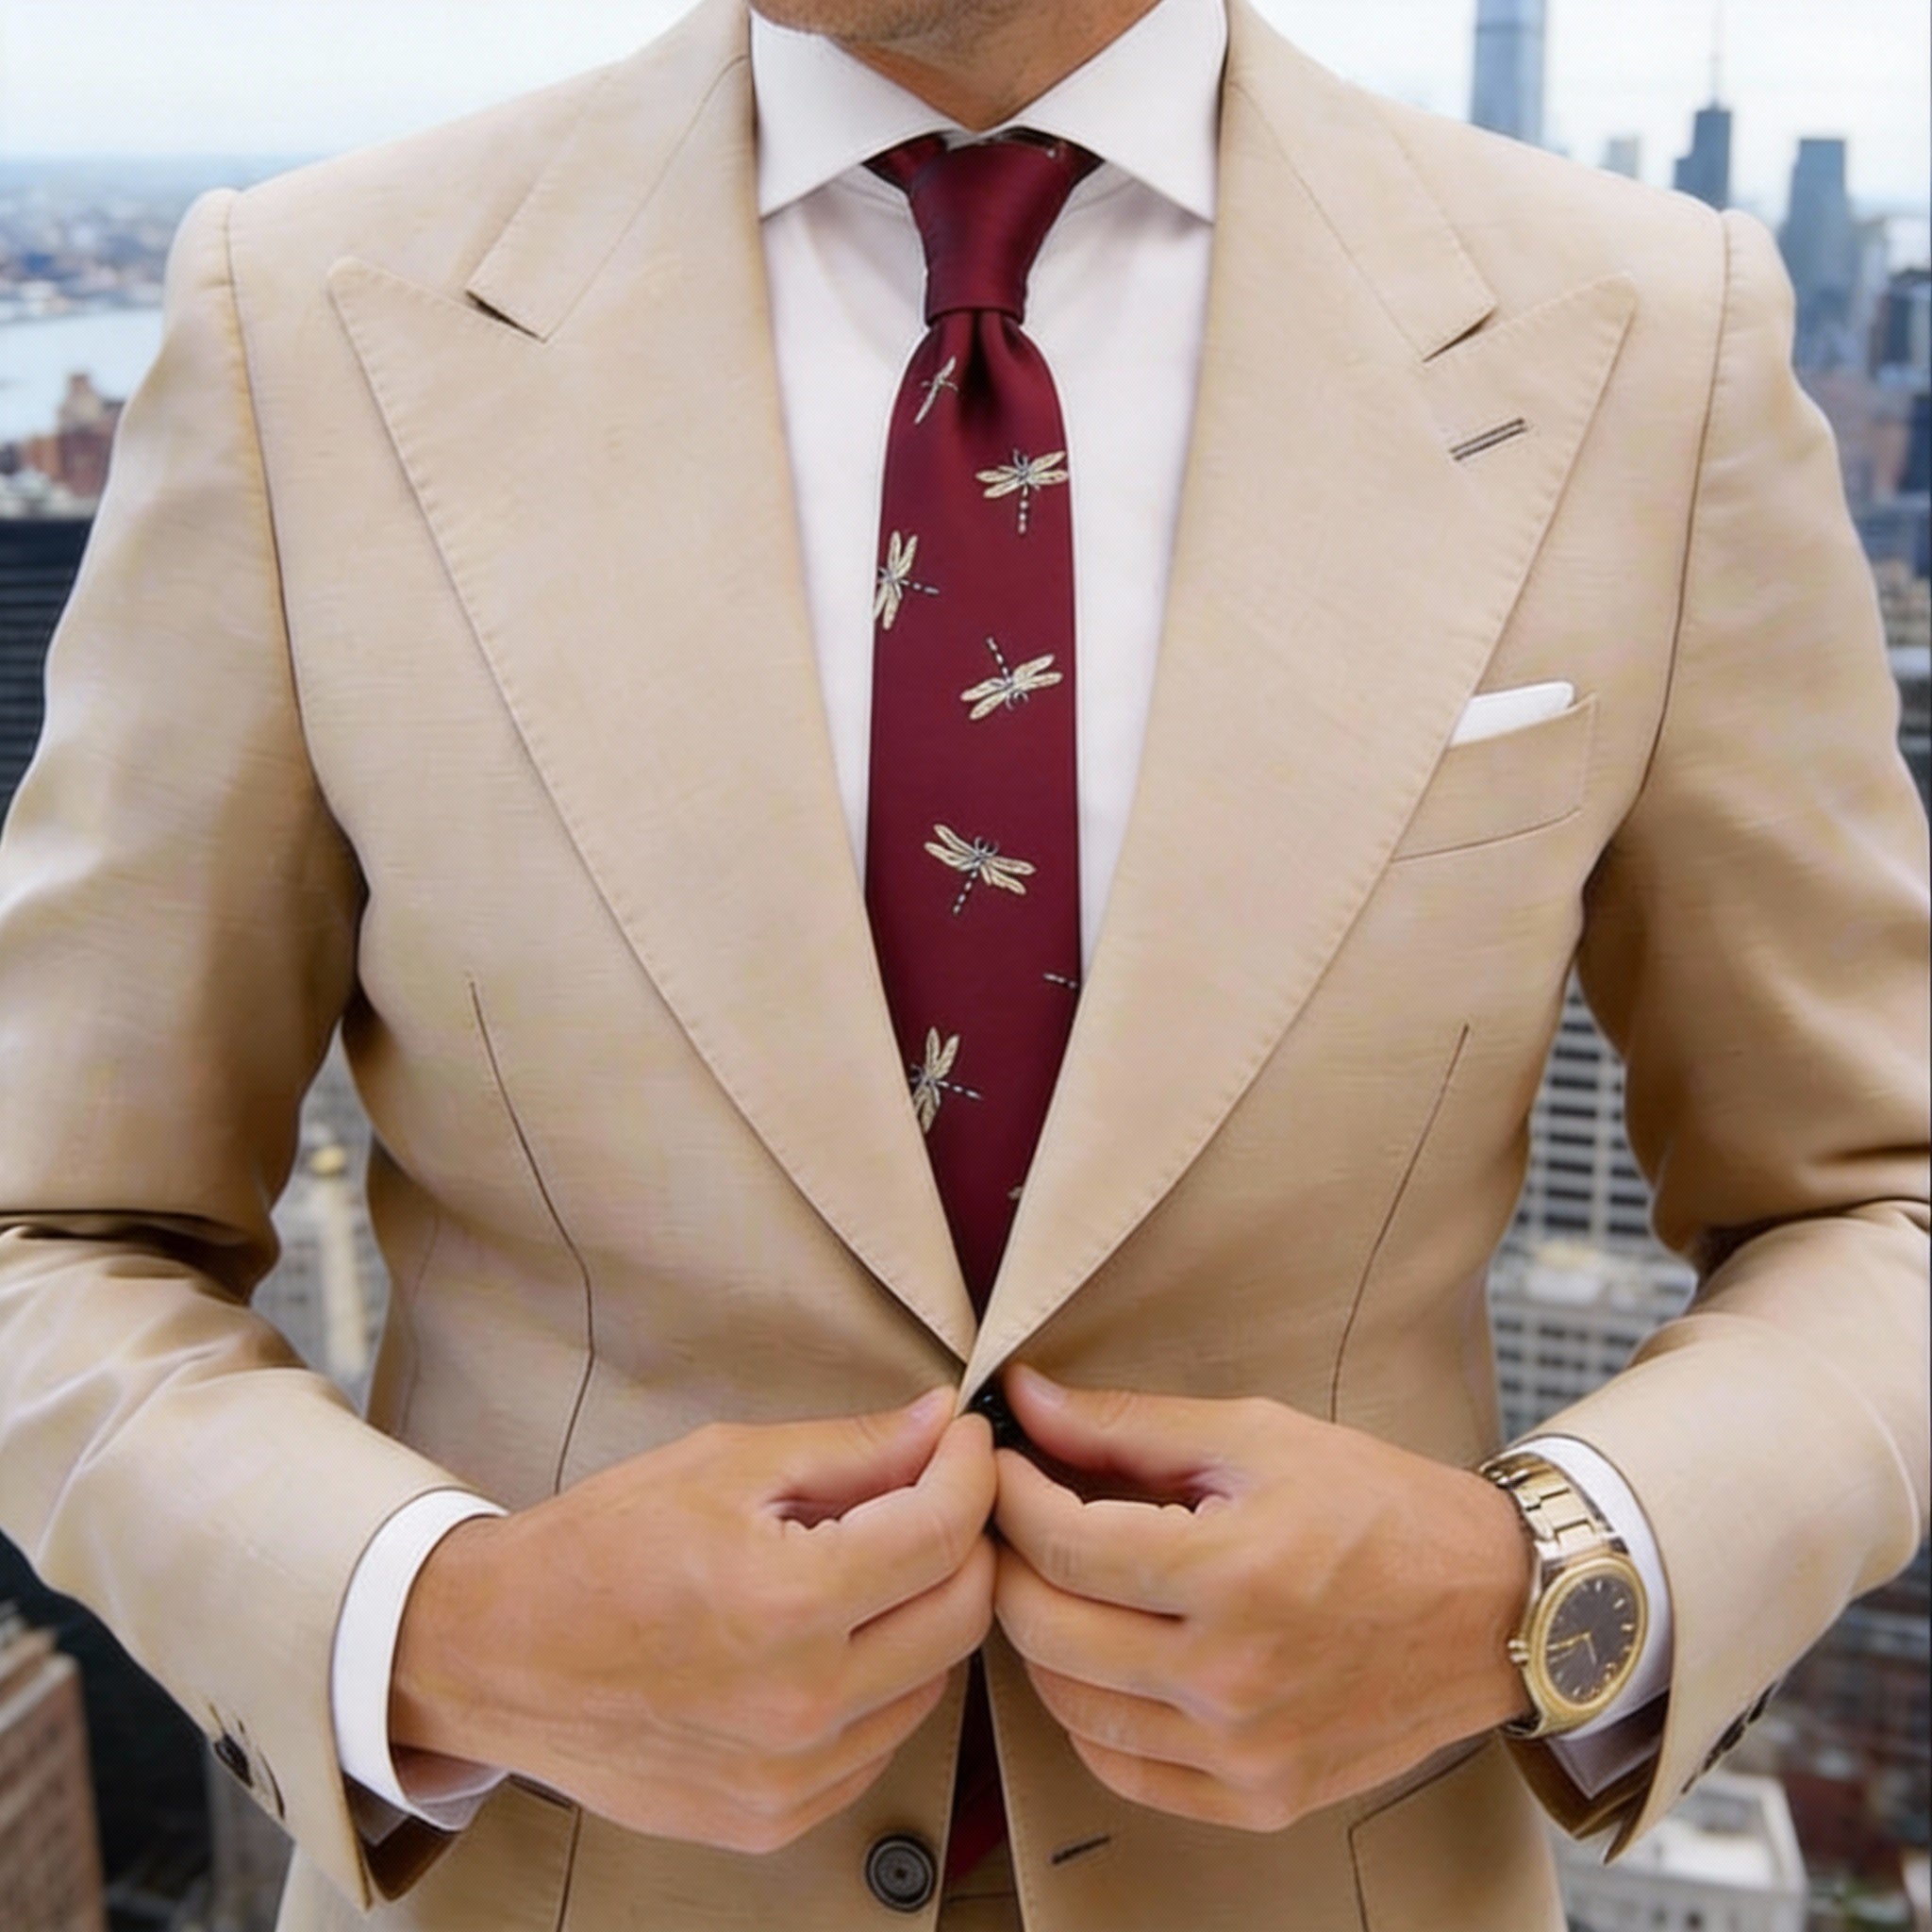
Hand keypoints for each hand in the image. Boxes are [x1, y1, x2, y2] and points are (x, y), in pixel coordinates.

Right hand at [391, 1390, 996, 1852]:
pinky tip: (834, 1638)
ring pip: (933, 1682)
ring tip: (869, 1565)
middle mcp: (801, 1704)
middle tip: (933, 1493)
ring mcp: (791, 1777)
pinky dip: (882, 1683)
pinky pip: (880, 1742)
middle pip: (963, 1614)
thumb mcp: (725, 1464)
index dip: (970, 1471)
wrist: (496, 1655)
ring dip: (925, 1612)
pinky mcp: (775, 1819)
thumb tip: (940, 1424)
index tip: (963, 1442)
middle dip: (966, 1539)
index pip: (944, 1533)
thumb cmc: (599, 1548)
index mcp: (788, 1603)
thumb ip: (851, 1448)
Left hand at [990, 1366, 1532, 1832]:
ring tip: (1056, 1580)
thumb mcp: (1257, 1437)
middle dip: (1009, 1561)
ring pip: (1069, 1706)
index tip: (1001, 1463)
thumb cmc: (1380, 1507)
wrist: (1492, 1606)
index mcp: (1233, 1575)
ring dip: (1040, 1637)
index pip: (1062, 1544)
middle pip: (1046, 1629)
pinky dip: (1089, 1714)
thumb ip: (1128, 1426)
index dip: (1010, 1494)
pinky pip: (1122, 1771)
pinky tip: (1102, 1657)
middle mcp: (1232, 1679)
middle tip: (1013, 1517)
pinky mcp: (1259, 1798)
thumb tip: (1025, 1400)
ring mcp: (1244, 1752)